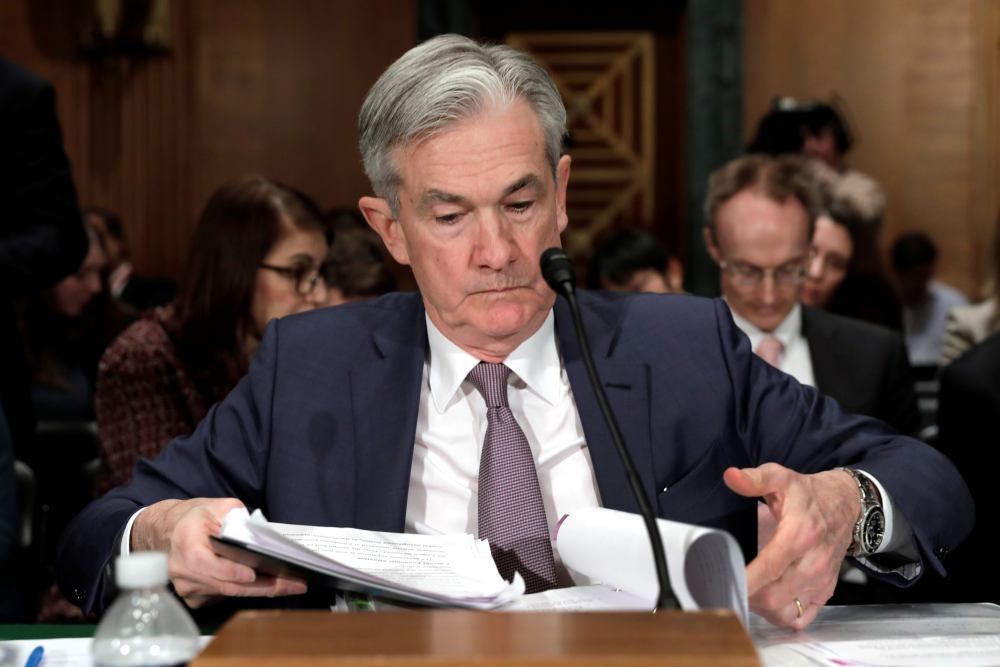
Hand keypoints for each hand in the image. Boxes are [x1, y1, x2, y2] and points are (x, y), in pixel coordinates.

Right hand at [131, 498, 307, 607]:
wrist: (165, 532)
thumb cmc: (193, 517)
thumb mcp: (215, 507)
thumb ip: (236, 517)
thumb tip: (257, 533)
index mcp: (186, 544)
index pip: (208, 565)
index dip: (231, 571)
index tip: (253, 574)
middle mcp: (183, 571)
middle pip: (226, 585)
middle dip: (263, 586)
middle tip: (293, 584)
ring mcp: (187, 587)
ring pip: (228, 593)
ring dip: (260, 590)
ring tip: (291, 585)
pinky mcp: (194, 597)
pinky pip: (223, 597)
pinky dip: (245, 591)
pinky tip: (269, 585)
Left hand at [724, 464, 858, 628]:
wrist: (845, 505)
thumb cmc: (807, 494)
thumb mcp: (781, 478)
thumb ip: (755, 479)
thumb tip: (731, 476)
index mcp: (800, 534)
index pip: (770, 567)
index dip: (746, 579)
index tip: (724, 581)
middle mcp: (813, 562)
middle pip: (774, 596)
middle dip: (746, 595)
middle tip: (727, 583)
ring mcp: (820, 581)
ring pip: (784, 612)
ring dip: (759, 608)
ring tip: (744, 591)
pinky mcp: (824, 592)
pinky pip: (801, 618)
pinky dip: (780, 616)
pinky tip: (766, 601)